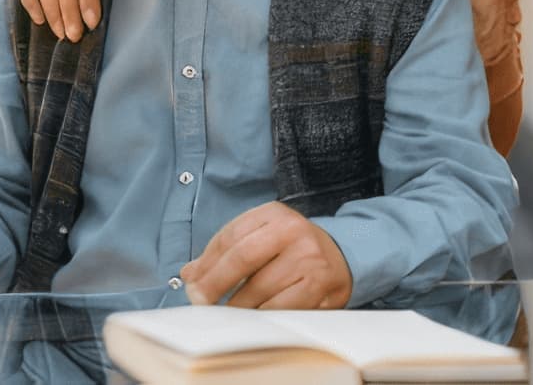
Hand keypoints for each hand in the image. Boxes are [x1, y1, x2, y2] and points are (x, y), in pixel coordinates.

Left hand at [179, 201, 351, 309]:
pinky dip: (261, 316)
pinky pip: (280, 307)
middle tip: (200, 301)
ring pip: (259, 288)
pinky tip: (251, 319)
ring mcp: (308, 256)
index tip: (191, 282)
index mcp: (273, 213)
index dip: (206, 262)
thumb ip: (226, 252)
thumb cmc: (291, 250)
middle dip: (214, 283)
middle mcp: (292, 229)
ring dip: (236, 306)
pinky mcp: (320, 283)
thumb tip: (189, 275)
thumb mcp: (261, 238)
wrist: (342, 256)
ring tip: (225, 313)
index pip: (230, 236)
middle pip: (242, 258)